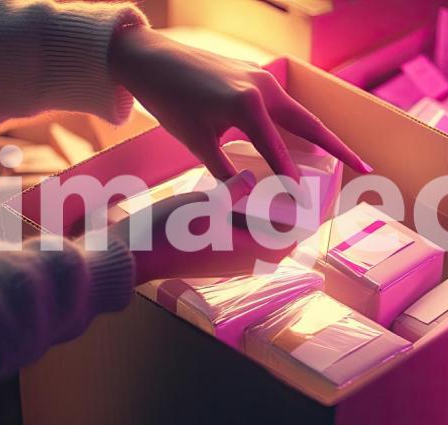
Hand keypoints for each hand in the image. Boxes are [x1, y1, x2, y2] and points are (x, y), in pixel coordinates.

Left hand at [108, 27, 372, 182]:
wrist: (150, 58)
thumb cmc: (170, 102)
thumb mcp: (197, 143)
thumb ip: (226, 172)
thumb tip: (250, 195)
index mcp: (249, 105)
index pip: (280, 151)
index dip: (293, 180)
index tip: (307, 205)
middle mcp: (264, 87)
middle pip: (309, 124)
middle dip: (337, 147)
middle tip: (363, 167)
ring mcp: (261, 77)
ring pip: (297, 112)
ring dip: (317, 134)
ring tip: (338, 158)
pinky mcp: (253, 75)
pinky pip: (281, 103)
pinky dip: (294, 123)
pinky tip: (298, 137)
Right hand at [108, 171, 297, 283]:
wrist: (133, 255)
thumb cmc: (171, 232)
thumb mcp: (207, 203)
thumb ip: (235, 190)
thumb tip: (252, 178)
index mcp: (253, 252)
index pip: (294, 235)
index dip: (306, 214)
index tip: (314, 190)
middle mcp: (245, 260)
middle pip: (279, 236)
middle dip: (287, 212)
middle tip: (292, 181)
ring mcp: (228, 259)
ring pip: (259, 236)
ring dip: (266, 215)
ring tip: (269, 184)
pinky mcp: (212, 254)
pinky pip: (240, 236)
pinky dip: (246, 219)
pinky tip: (237, 194)